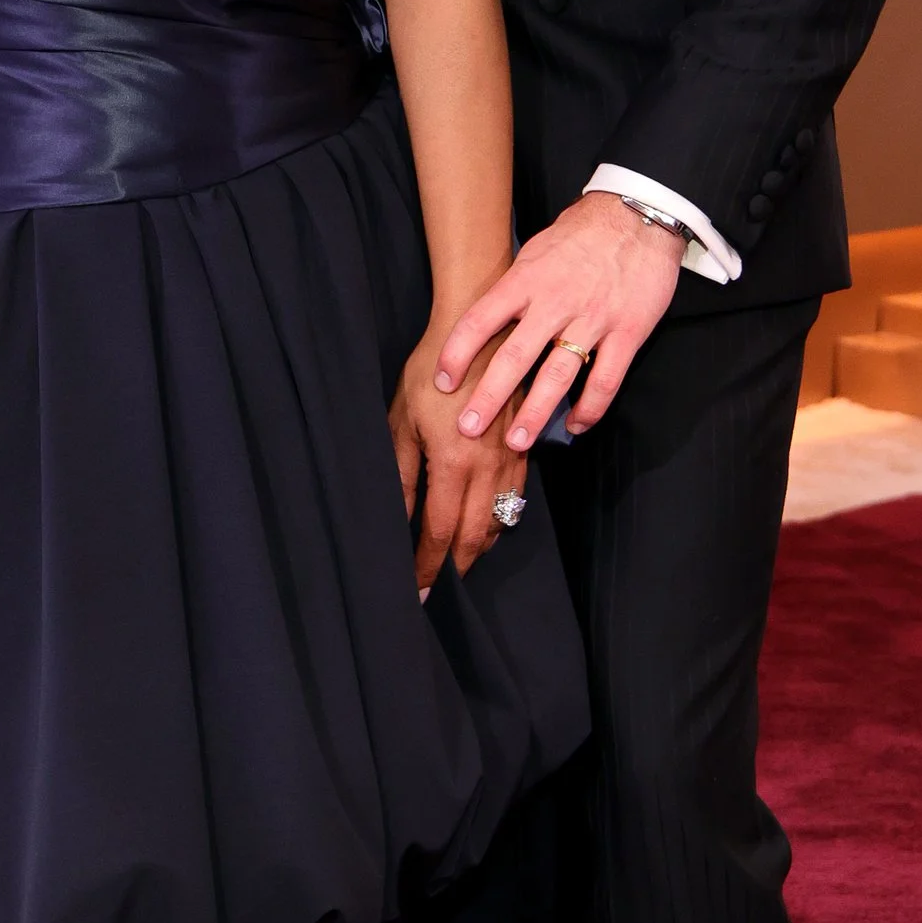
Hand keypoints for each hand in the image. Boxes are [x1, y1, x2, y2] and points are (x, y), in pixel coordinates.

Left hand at [391, 337, 520, 594]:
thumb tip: (398, 521)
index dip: (427, 568)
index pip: (440, 533)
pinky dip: (498, 523)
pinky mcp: (523, 448)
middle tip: (437, 592)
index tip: (416, 592)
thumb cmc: (432, 371)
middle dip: (455, 571)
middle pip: (475, 537)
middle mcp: (489, 467)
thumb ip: (401, 476)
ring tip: (456, 568)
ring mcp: (511, 459)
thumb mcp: (401, 422)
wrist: (481, 330)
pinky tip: (483, 529)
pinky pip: (516, 499)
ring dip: (478, 550)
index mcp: (455, 463)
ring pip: (500, 522)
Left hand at [435, 193, 683, 455]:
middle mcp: (555, 302)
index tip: (441, 380)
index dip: (457, 353)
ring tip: (516, 442)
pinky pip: (605, 380)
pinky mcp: (628, 333)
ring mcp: (593, 319)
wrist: (638, 216)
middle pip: (514, 357)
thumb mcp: (536, 250)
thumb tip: (486, 318)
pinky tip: (574, 426)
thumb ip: (514, 286)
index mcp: (527, 279)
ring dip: (534, 413)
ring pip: (558, 376)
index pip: (480, 319)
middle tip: (467, 429)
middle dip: (488, 397)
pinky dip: (589, 409)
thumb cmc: (581, 234)